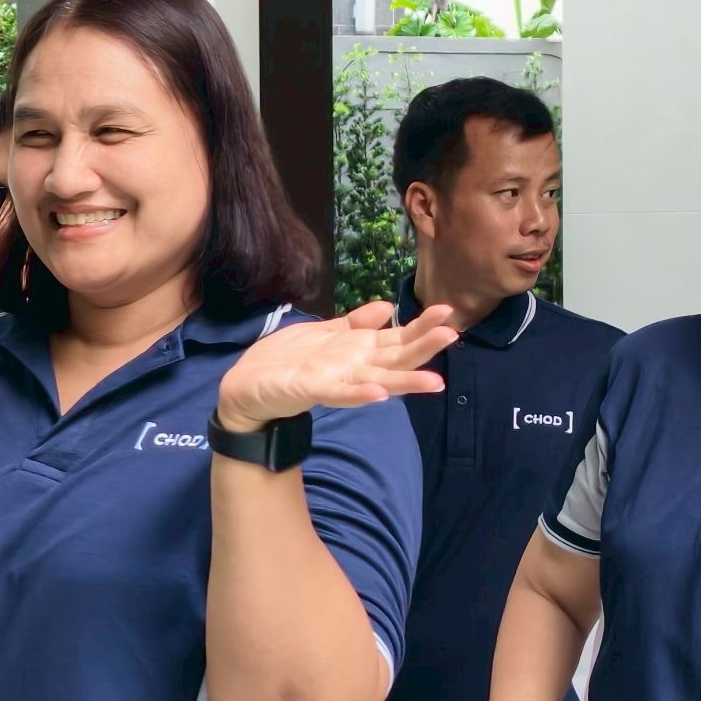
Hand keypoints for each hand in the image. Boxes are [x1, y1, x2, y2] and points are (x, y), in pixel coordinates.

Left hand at [215, 301, 454, 432]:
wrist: (247, 388)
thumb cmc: (287, 361)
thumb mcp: (324, 333)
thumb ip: (356, 323)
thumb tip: (388, 308)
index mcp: (358, 350)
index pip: (397, 338)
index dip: (421, 325)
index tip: (448, 311)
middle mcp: (355, 367)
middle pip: (396, 357)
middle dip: (424, 346)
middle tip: (453, 333)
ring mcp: (337, 380)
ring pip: (378, 378)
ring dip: (405, 380)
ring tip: (434, 379)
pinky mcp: (314, 389)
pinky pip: (341, 393)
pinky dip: (360, 393)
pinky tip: (378, 392)